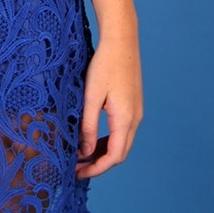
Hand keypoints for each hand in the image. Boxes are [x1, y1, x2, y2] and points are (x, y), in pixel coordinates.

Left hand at [75, 34, 142, 178]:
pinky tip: (93, 137)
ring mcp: (136, 111)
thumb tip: (84, 152)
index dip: (96, 168)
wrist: (121, 40)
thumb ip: (88, 125)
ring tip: (82, 154)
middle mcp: (135, 118)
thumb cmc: (105, 65)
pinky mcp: (133, 104)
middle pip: (119, 153)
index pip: (114, 156)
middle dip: (99, 163)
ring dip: (103, 151)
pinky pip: (122, 130)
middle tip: (77, 167)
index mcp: (125, 119)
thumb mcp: (92, 96)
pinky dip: (108, 139)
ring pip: (121, 142)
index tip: (78, 172)